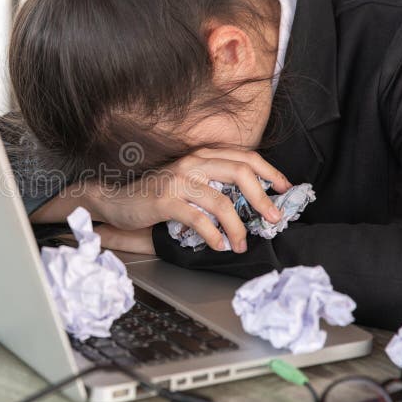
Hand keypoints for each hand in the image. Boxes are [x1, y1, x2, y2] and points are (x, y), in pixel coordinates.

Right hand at [86, 148, 291, 252]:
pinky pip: (199, 219)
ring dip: (237, 227)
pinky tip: (219, 245)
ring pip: (222, 202)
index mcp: (202, 156)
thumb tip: (249, 200)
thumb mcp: (188, 182)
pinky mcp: (165, 200)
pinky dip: (214, 235)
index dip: (269, 172)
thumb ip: (214, 184)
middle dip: (262, 198)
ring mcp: (178, 180)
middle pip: (240, 173)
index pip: (244, 157)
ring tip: (241, 244)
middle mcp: (192, 163)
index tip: (285, 188)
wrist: (116, 199)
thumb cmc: (155, 194)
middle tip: (273, 219)